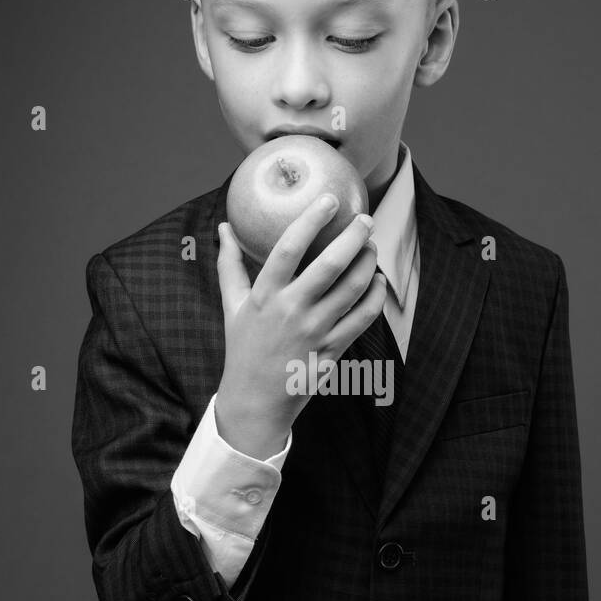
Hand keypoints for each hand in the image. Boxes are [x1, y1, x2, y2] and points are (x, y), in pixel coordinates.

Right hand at [214, 195, 385, 457]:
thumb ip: (230, 264)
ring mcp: (315, 332)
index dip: (311, 220)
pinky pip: (362, 318)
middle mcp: (291, 311)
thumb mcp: (231, 306)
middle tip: (364, 220)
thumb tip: (224, 227)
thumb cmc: (243, 347)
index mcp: (264, 296)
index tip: (328, 200)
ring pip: (352, 289)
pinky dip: (374, 296)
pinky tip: (376, 282)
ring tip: (371, 247)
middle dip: (353, 237)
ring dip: (367, 264)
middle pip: (330, 265)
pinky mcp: (332, 350)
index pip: (288, 248)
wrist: (256, 401)